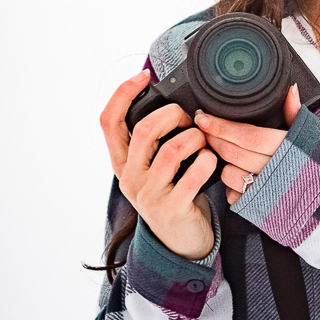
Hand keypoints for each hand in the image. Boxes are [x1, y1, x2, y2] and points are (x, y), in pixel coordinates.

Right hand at [100, 70, 217, 258]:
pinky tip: (210, 161)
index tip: (143, 76)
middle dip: (173, 116)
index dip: (123, 94)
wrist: (180, 243)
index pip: (109, 121)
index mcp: (121, 162)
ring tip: (203, 142)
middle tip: (190, 119)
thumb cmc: (173, 194)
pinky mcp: (172, 208)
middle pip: (144, 131)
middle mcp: (130, 177)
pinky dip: (207, 161)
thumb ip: (154, 140)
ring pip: (171, 150)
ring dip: (194, 138)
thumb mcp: (154, 167)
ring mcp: (149, 194)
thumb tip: (169, 99)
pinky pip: (193, 174)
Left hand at [195, 83, 300, 203]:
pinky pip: (233, 195)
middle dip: (214, 138)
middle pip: (233, 153)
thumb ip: (296, 112)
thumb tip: (291, 88)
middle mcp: (275, 171)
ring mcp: (267, 191)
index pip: (246, 135)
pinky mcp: (259, 208)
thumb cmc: (318, 160)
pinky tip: (239, 174)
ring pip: (229, 174)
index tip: (203, 116)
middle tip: (205, 128)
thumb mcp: (310, 133)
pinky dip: (232, 185)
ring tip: (227, 152)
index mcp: (287, 148)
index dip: (221, 126)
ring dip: (223, 163)